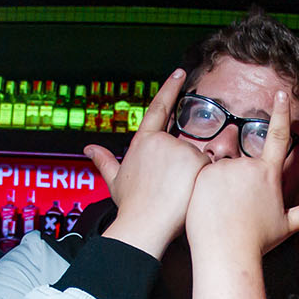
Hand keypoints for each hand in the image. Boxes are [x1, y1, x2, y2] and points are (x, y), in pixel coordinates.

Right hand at [87, 68, 207, 255]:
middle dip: (184, 168)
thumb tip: (88, 149)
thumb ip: (104, 161)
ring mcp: (179, 148)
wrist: (144, 224)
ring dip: (194, 175)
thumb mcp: (115, 181)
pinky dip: (205, 181)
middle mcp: (161, 140)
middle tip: (174, 190)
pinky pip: (209, 168)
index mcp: (143, 141)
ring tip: (179, 195)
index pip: (159, 107)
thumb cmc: (131, 206)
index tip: (180, 73)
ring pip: (198, 158)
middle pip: (183, 146)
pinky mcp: (196, 159)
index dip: (170, 88)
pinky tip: (191, 193)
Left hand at [186, 90, 298, 259]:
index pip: (278, 135)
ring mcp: (223, 168)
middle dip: (236, 186)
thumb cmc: (257, 240)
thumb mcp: (285, 226)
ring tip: (220, 212)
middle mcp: (247, 165)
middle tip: (233, 210)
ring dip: (220, 186)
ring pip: (220, 171)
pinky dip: (203, 188)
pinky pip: (201, 175)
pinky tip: (205, 207)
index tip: (281, 92)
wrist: (226, 251)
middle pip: (241, 166)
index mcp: (268, 173)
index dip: (281, 112)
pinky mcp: (202, 174)